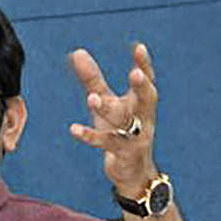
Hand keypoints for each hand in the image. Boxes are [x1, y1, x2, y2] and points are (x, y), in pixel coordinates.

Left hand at [69, 43, 159, 197]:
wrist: (133, 173)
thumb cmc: (120, 132)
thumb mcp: (107, 104)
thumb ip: (93, 80)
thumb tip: (76, 52)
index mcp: (142, 104)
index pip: (147, 81)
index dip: (145, 64)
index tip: (138, 47)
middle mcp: (143, 118)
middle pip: (146, 100)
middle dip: (142, 87)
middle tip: (135, 73)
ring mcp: (135, 137)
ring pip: (124, 121)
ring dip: (108, 109)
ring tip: (92, 98)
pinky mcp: (123, 154)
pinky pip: (106, 143)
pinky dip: (90, 136)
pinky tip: (73, 129)